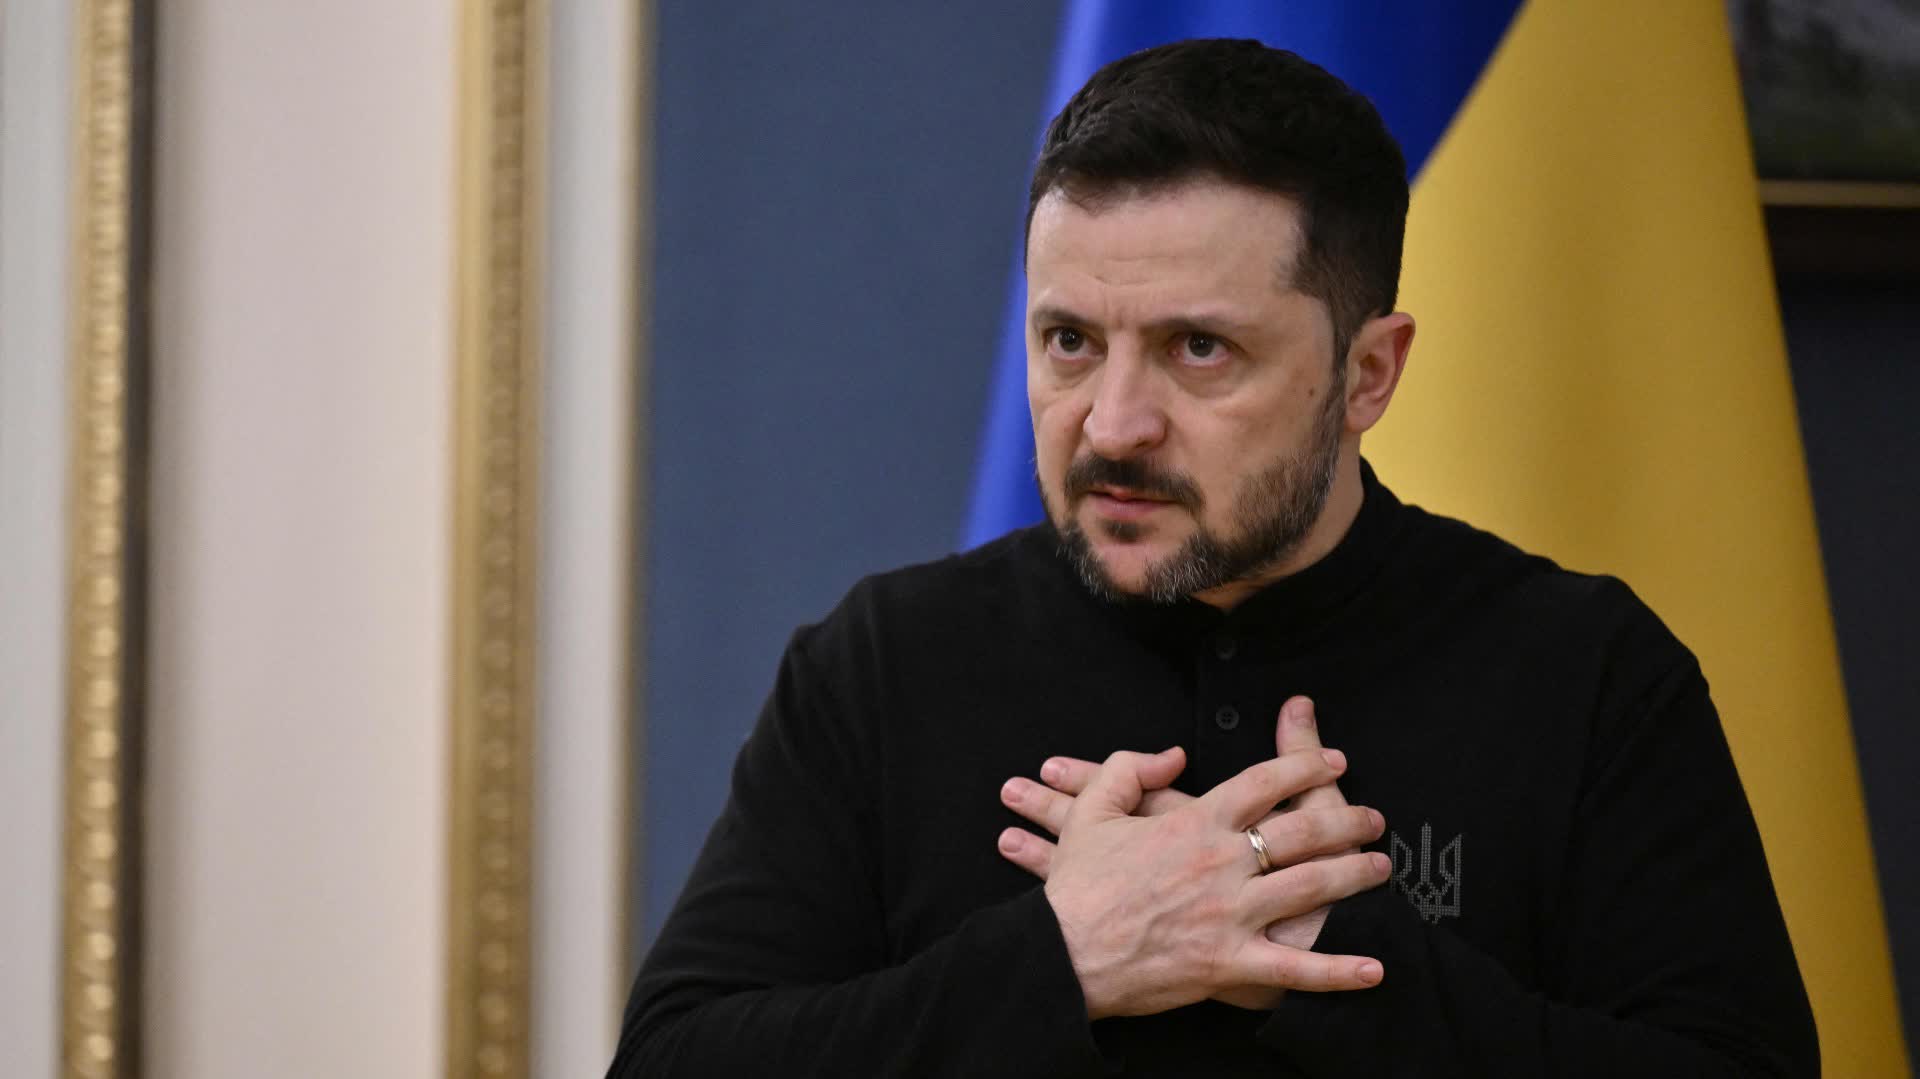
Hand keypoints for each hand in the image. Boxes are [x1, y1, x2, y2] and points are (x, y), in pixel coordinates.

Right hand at [1015, 737, 1387, 1018]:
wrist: (1062, 954)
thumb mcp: (1092, 813)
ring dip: (1354, 875)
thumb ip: (1128, 769)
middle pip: (1303, 831)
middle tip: (1374, 818)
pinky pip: (1295, 971)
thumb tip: (1171, 753)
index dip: (1306, 766)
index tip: (1334, 760)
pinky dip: (1338, 973)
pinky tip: (1374, 970)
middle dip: (1348, 820)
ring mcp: (1231, 916)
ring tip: (1381, 868)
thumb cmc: (1077, 887)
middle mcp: (1223, 864)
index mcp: (1193, 823)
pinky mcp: (1229, 964)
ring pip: (1310, 888)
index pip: (1264, 783)